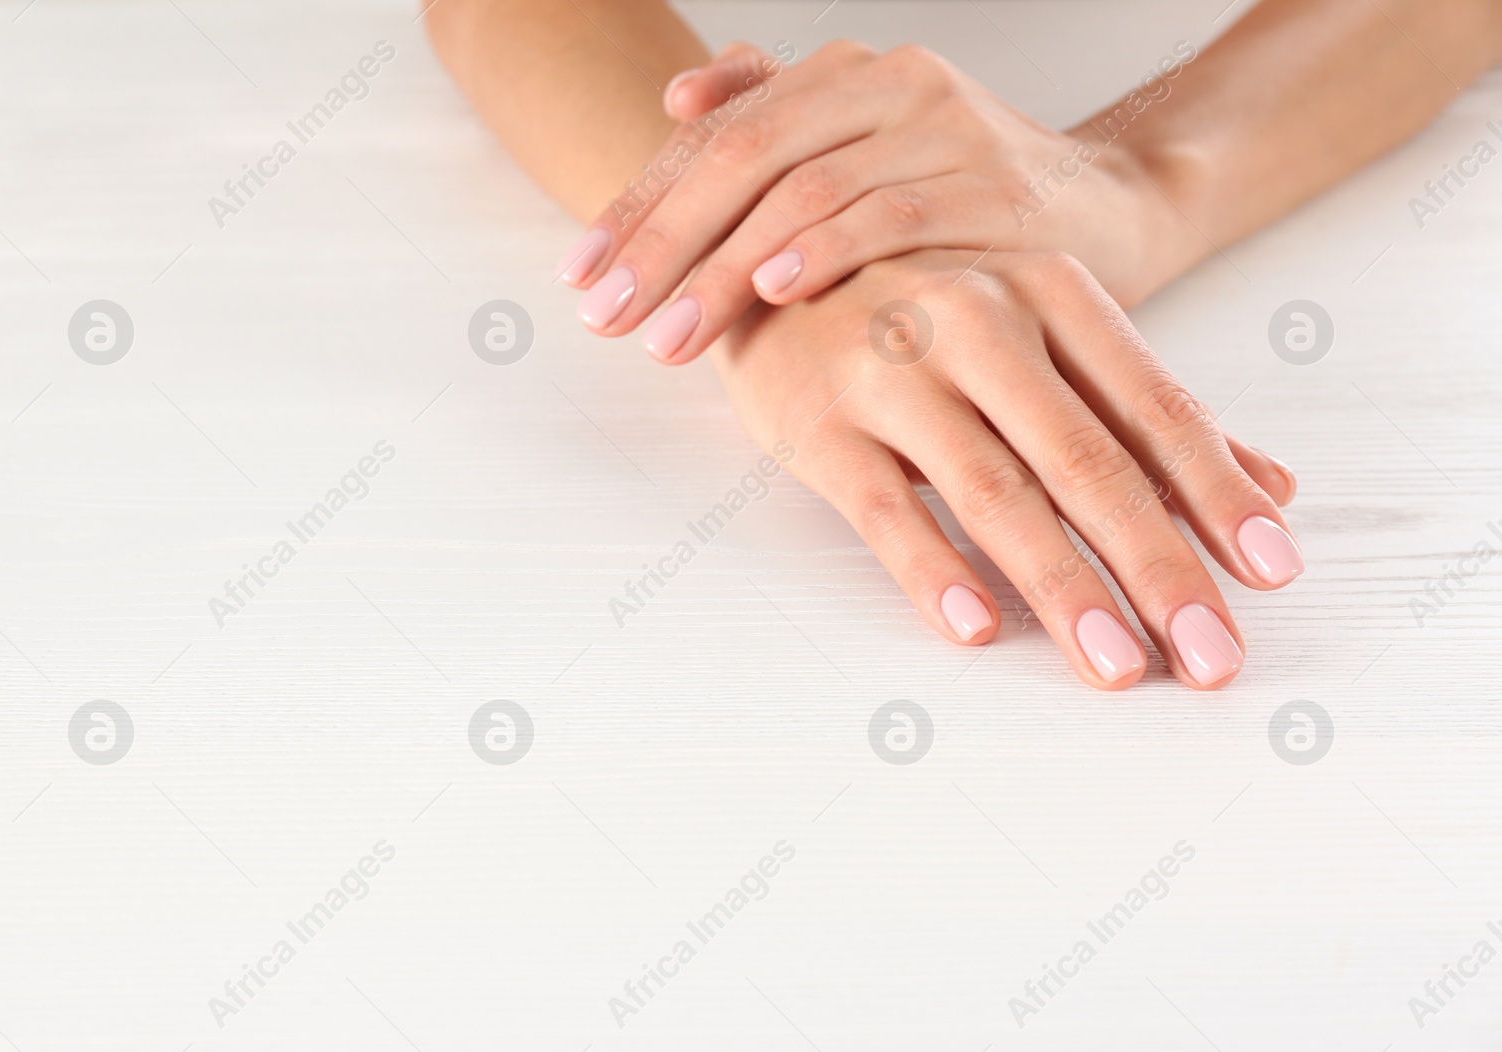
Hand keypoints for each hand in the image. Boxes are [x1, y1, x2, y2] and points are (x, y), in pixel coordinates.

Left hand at [557, 40, 1189, 362]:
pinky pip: (892, 214)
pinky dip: (825, 251)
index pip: (713, 137)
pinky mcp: (996, 186)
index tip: (579, 279)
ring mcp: (944, 128)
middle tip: (607, 317)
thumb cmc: (965, 199)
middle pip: (743, 157)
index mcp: (844, 74)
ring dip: (725, 270)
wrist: (1112, 207)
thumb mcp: (867, 155)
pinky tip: (772, 290)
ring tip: (669, 336)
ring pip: (804, 191)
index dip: (638, 207)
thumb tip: (681, 100)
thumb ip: (778, 122)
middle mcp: (888, 82)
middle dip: (662, 245)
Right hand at [709, 248, 1300, 689]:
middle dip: (1158, 566)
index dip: (1219, 493)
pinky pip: (881, 507)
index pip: (1155, 405)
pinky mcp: (816, 420)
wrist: (757, 257)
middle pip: (1086, 460)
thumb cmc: (915, 305)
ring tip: (1115, 668)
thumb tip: (1272, 485)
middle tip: (1210, 656)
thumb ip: (1146, 407)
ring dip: (1062, 587)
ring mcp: (890, 369)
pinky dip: (930, 569)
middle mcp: (977, 320)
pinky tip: (977, 629)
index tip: (1273, 575)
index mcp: (1048, 289)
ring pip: (992, 491)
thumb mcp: (1037, 328)